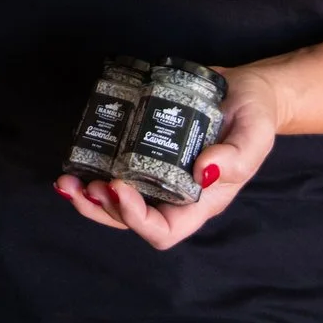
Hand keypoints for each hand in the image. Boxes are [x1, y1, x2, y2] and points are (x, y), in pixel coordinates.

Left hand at [55, 66, 279, 248]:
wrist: (242, 91)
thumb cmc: (254, 117)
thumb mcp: (255, 135)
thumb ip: (236, 157)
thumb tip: (202, 172)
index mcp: (200, 201)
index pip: (165, 231)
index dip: (137, 219)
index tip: (119, 187)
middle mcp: (173, 194)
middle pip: (130, 221)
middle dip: (102, 208)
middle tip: (81, 185)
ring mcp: (155, 174)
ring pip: (116, 201)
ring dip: (88, 196)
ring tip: (67, 180)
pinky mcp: (142, 151)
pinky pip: (114, 169)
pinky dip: (91, 169)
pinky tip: (75, 161)